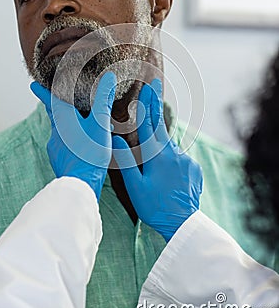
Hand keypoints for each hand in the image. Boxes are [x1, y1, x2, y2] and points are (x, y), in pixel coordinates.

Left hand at [31, 72, 116, 200]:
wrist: (80, 184)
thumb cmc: (90, 152)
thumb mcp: (100, 123)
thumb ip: (103, 100)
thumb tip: (108, 77)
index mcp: (64, 119)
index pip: (50, 101)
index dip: (42, 92)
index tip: (32, 85)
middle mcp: (56, 132)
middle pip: (54, 116)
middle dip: (56, 108)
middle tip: (57, 102)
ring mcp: (56, 147)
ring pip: (59, 132)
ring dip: (66, 127)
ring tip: (78, 126)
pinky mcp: (59, 159)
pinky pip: (63, 146)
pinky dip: (69, 142)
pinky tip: (80, 147)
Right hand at [112, 79, 202, 240]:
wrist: (182, 223)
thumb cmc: (154, 206)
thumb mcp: (134, 185)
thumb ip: (125, 160)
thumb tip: (115, 139)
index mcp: (156, 154)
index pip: (149, 123)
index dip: (148, 103)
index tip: (149, 85)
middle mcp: (172, 152)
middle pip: (161, 124)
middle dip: (156, 104)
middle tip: (156, 84)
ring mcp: (185, 159)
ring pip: (169, 143)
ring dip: (161, 138)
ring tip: (155, 145)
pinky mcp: (193, 167)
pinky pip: (179, 157)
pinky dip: (171, 158)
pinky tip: (167, 173)